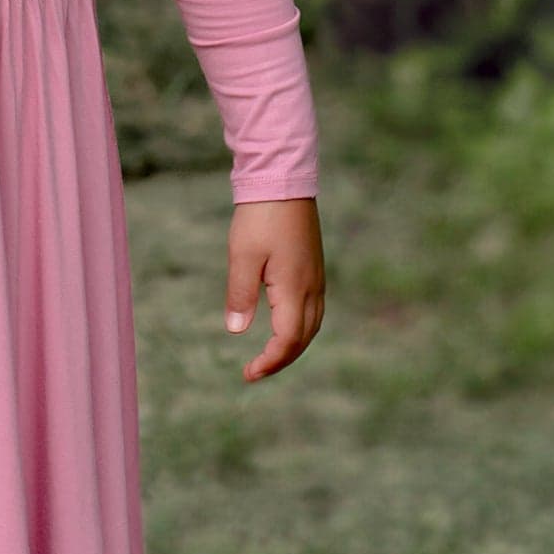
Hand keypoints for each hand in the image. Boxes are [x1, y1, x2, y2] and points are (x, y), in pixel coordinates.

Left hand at [223, 197, 325, 381]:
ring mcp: (316, 277)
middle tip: (255, 372)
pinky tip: (284, 326)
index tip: (248, 374)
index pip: (287, 340)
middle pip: (303, 338)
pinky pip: (313, 310)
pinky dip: (300, 328)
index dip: (269, 361)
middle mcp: (312, 287)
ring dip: (293, 346)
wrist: (284, 180)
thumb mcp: (242, 255)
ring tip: (269, 356)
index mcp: (294, 288)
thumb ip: (240, 294)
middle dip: (281, 359)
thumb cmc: (259, 216)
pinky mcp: (314, 268)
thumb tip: (236, 331)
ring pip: (312, 325)